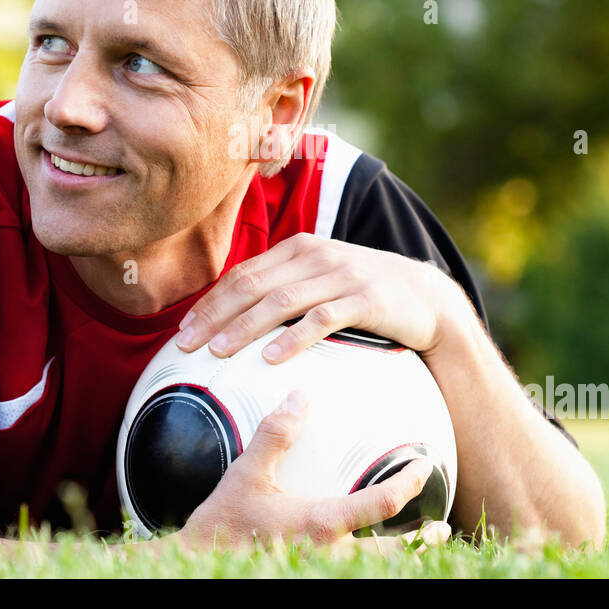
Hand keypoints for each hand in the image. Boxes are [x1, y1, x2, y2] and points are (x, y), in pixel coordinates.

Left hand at [174, 233, 471, 364]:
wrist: (426, 297)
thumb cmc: (364, 294)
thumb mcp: (322, 281)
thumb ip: (285, 289)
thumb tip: (234, 321)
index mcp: (298, 248)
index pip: (242, 274)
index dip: (209, 303)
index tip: (182, 331)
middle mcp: (315, 255)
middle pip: (252, 286)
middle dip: (214, 316)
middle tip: (186, 346)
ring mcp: (340, 275)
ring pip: (280, 301)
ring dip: (244, 327)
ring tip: (218, 352)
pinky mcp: (364, 298)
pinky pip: (321, 319)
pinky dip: (292, 338)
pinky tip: (270, 359)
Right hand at [177, 389, 450, 553]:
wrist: (196, 567)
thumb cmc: (221, 524)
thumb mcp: (246, 474)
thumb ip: (276, 434)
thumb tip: (299, 396)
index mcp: (322, 523)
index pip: (383, 503)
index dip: (410, 483)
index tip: (423, 465)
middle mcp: (330, 552)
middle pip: (392, 553)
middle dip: (420, 545)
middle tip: (440, 530)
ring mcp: (321, 568)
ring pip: (372, 567)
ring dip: (397, 558)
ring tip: (416, 548)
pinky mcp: (306, 574)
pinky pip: (345, 568)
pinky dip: (364, 560)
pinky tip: (360, 551)